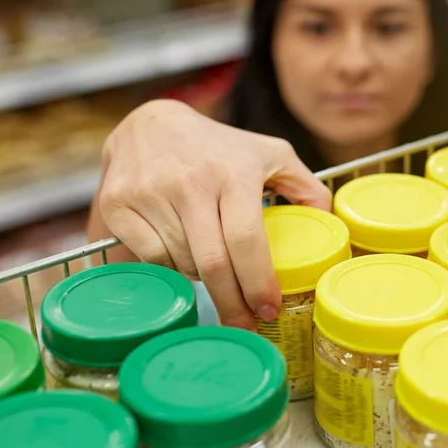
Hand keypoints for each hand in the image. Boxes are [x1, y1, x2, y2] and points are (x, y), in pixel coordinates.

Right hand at [96, 99, 331, 328]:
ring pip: (181, 264)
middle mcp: (190, 182)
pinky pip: (150, 258)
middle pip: (213, 263)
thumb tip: (330, 224)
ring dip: (202, 279)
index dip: (258, 281)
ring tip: (215, 271)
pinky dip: (170, 267)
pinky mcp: (118, 203)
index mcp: (232, 172)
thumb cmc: (219, 146)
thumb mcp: (270, 153)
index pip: (246, 239)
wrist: (151, 123)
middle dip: (232, 303)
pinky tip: (181, 254)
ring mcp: (149, 193)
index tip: (268, 308)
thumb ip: (306, 186)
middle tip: (244, 324)